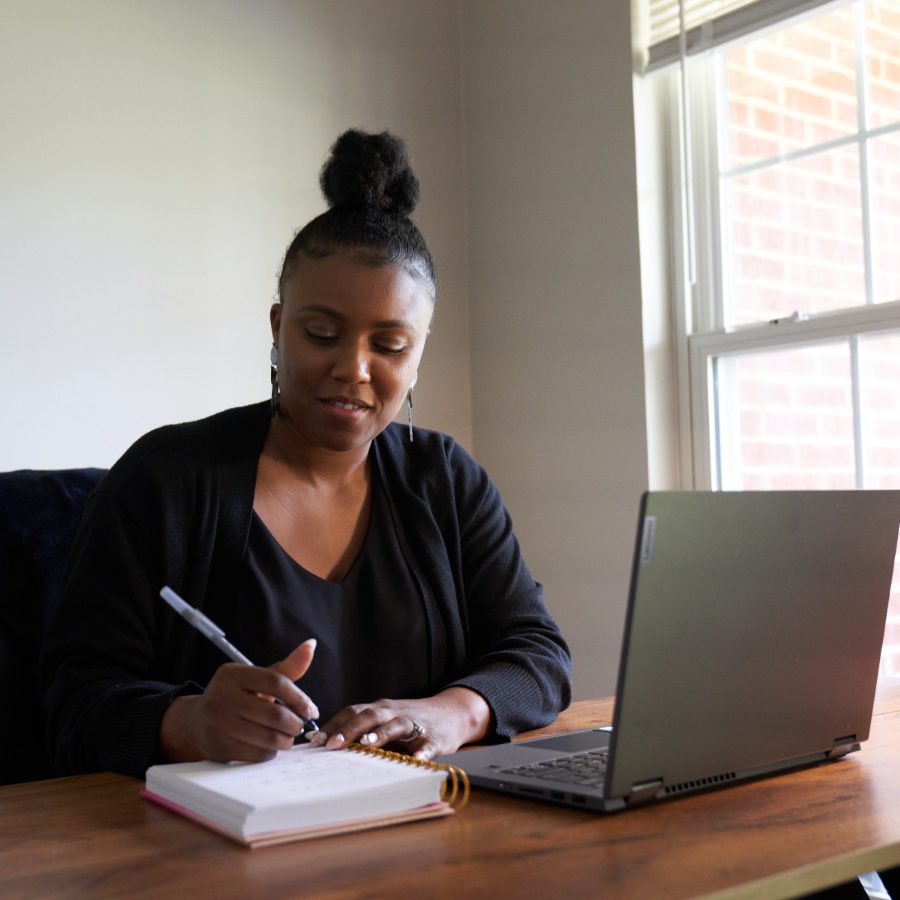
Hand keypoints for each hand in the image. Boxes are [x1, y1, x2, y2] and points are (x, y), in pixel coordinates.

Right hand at [160, 639, 318, 762]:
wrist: (197, 722)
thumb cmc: (235, 697)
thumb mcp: (256, 679)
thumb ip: (286, 668)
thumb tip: (311, 645)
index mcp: (232, 674)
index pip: (276, 682)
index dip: (299, 698)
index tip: (311, 709)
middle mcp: (222, 696)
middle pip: (274, 714)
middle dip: (295, 723)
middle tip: (299, 726)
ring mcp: (218, 723)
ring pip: (268, 737)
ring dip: (285, 740)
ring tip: (287, 737)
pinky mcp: (218, 747)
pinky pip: (257, 754)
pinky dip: (270, 752)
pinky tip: (270, 746)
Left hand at [307, 687, 490, 760]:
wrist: (452, 713)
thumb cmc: (411, 721)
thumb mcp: (385, 721)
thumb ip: (362, 731)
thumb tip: (327, 747)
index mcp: (380, 709)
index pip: (352, 712)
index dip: (333, 725)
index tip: (314, 741)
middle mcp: (394, 712)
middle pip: (369, 716)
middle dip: (349, 730)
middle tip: (332, 745)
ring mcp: (415, 723)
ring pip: (396, 724)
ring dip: (381, 734)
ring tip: (367, 745)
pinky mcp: (434, 737)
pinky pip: (427, 745)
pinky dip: (422, 752)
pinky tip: (416, 761)